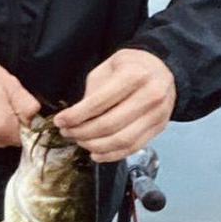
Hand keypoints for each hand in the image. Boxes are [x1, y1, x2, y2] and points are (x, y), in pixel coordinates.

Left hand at [56, 49, 175, 161]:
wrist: (160, 68)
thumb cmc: (130, 67)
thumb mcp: (106, 69)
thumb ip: (92, 93)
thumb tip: (75, 119)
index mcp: (135, 75)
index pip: (99, 103)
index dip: (75, 116)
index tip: (60, 121)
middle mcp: (151, 95)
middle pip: (109, 125)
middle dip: (82, 133)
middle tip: (67, 132)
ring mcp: (158, 114)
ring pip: (121, 140)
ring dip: (94, 146)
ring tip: (79, 141)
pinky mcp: (159, 128)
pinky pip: (133, 148)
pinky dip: (111, 155)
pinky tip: (95, 153)